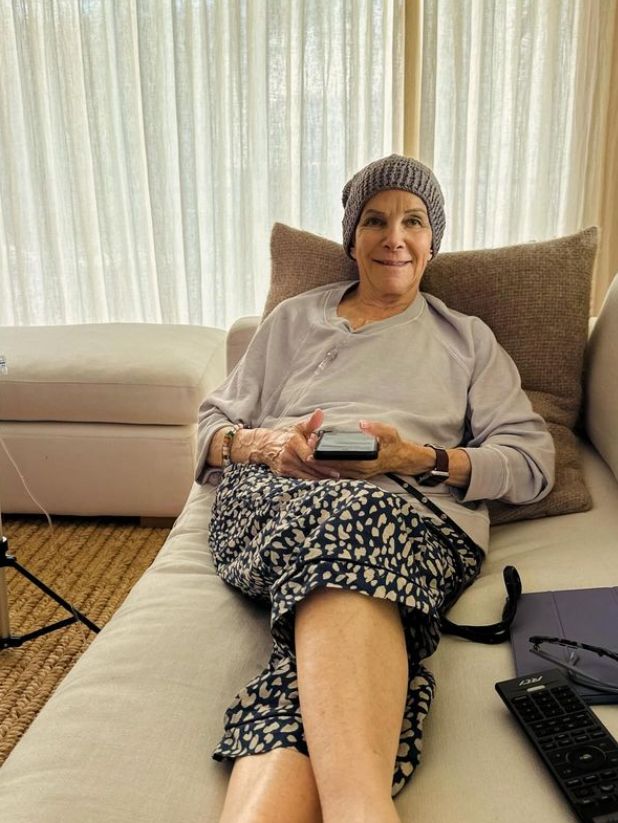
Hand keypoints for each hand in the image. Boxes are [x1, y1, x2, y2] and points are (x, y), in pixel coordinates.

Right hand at [255, 409, 340, 480]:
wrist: (265, 446)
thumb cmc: (286, 436)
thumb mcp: (298, 427)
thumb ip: (311, 423)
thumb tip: (320, 413)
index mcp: (293, 443)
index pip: (310, 456)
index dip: (321, 461)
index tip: (333, 465)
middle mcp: (288, 455)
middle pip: (310, 468)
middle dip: (324, 472)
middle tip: (337, 474)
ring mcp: (285, 466)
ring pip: (306, 475)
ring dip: (320, 477)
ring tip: (332, 477)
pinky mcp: (284, 473)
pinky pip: (301, 478)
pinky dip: (312, 479)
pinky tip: (321, 479)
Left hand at [307, 419, 428, 479]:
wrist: (402, 458)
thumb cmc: (394, 444)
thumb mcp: (389, 432)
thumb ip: (376, 428)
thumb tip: (362, 424)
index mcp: (368, 461)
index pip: (343, 461)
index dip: (327, 457)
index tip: (314, 451)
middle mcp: (362, 470)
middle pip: (336, 468)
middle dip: (320, 461)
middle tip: (306, 451)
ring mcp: (360, 474)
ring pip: (337, 471)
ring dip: (323, 464)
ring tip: (309, 455)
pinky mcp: (358, 473)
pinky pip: (341, 473)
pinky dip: (330, 468)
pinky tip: (320, 462)